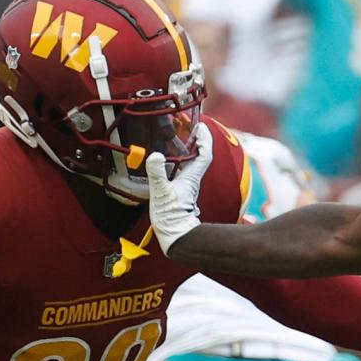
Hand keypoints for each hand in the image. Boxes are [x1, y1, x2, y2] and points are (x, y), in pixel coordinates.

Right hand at [146, 122, 213, 254]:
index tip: (201, 126)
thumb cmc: (169, 215)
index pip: (205, 154)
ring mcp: (186, 185)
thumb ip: (157, 173)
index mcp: (191, 177)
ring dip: (187, 150)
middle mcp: (192, 180)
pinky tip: (167, 160)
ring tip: (177, 138)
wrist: (173, 234)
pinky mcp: (180, 191)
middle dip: (197, 140)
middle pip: (199, 155)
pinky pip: (182, 171)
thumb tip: (156, 155)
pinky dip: (178, 161)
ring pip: (191, 163)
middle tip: (188, 128)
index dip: (205, 139)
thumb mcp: (160, 191)